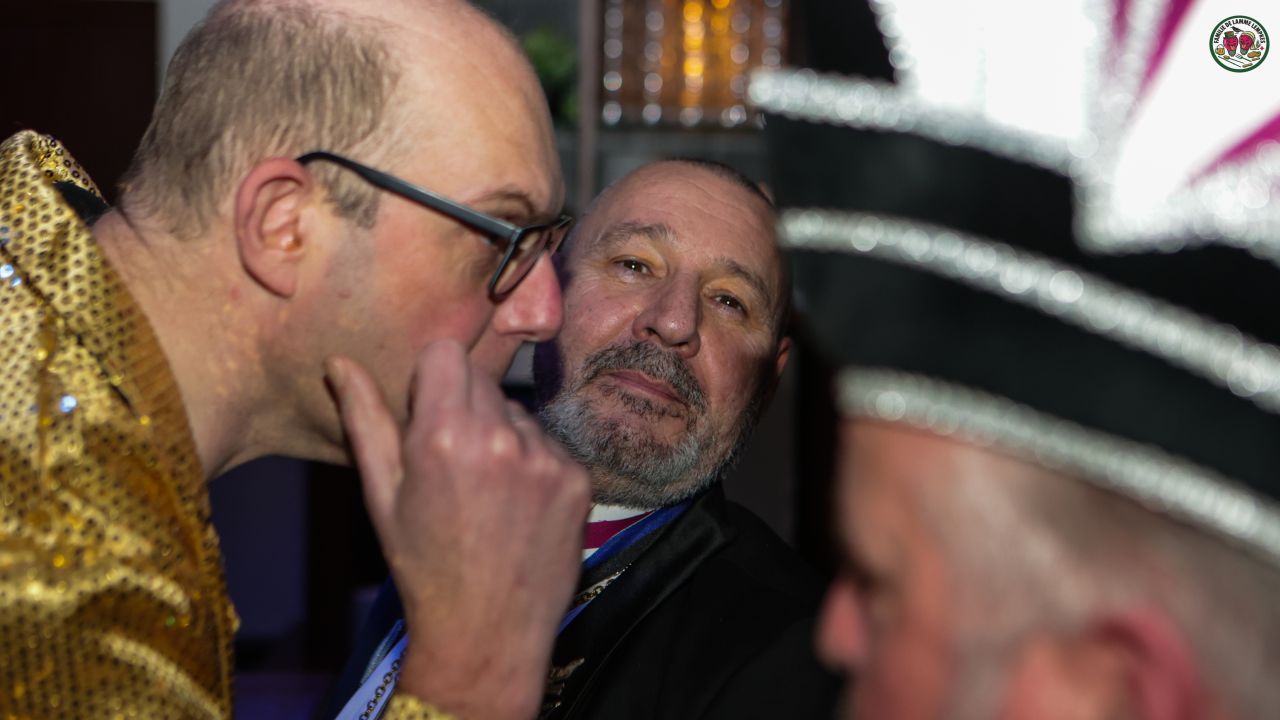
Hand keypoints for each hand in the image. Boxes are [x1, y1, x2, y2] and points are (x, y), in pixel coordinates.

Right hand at [327, 340, 590, 719]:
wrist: (486, 634)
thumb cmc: (422, 565)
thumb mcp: (382, 494)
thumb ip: (364, 419)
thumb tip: (340, 362)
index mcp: (443, 435)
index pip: (445, 353)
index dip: (432, 380)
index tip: (426, 415)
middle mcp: (500, 437)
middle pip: (482, 380)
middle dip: (465, 407)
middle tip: (453, 464)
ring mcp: (546, 458)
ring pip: (517, 413)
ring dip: (501, 436)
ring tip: (487, 494)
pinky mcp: (577, 478)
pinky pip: (549, 445)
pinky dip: (534, 465)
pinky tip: (517, 508)